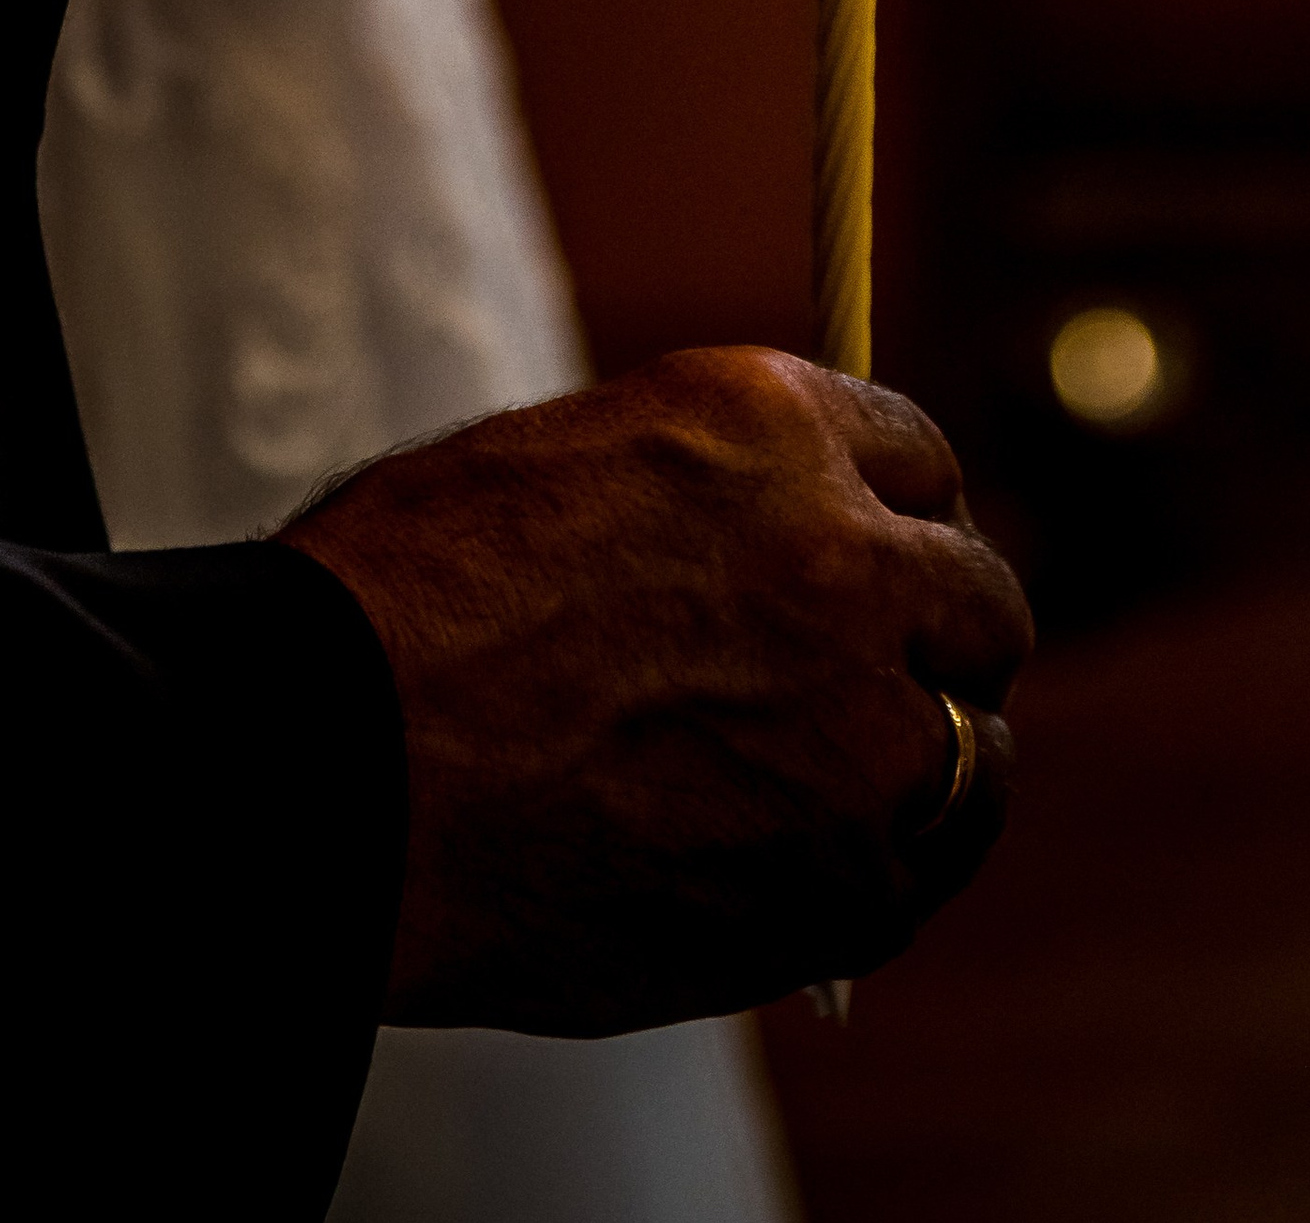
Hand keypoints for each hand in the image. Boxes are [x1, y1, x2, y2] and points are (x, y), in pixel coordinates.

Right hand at [282, 347, 1030, 1031]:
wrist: (331, 772)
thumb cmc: (396, 609)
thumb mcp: (561, 465)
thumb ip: (704, 497)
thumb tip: (769, 543)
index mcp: (767, 425)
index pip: (918, 459)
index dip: (898, 518)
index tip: (884, 563)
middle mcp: (845, 560)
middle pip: (978, 599)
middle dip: (939, 635)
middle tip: (883, 681)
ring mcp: (860, 729)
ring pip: (975, 750)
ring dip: (930, 763)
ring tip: (853, 792)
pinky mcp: (839, 884)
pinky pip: (918, 879)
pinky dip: (883, 876)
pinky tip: (811, 874)